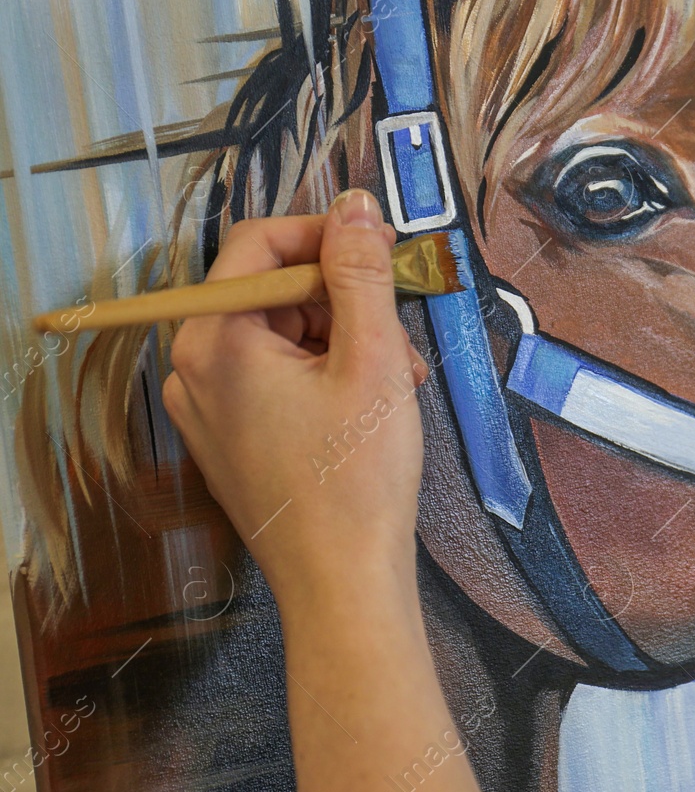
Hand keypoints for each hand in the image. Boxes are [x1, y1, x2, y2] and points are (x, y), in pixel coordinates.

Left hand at [162, 191, 427, 621]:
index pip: (260, 243)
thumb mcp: (373, 359)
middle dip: (345, 299)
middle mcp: (194, 369)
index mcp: (215, 340)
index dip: (327, 234)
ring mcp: (207, 407)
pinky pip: (274, 376)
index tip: (384, 246)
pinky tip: (371, 405)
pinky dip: (325, 375)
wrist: (343, 583)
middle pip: (272, 289)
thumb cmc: (356, 481)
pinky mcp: (230, 438)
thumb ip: (362, 272)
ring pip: (280, 333)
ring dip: (344, 339)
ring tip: (398, 379)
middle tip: (403, 333)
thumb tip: (356, 208)